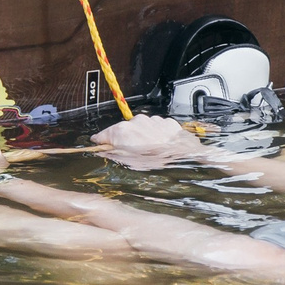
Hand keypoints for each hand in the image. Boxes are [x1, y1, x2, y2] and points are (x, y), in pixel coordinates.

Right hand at [90, 114, 210, 169]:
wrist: (185, 155)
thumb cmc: (158, 162)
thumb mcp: (129, 163)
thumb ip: (113, 154)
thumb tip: (103, 151)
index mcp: (122, 132)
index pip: (102, 135)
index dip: (100, 142)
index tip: (99, 145)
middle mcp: (136, 122)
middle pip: (124, 132)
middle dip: (126, 142)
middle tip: (132, 155)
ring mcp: (152, 120)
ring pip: (142, 130)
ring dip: (143, 139)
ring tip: (151, 153)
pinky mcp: (166, 122)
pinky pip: (157, 129)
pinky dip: (157, 137)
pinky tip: (162, 148)